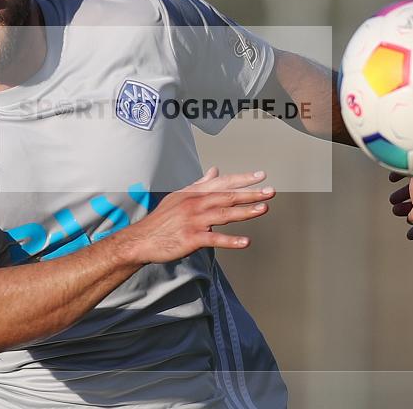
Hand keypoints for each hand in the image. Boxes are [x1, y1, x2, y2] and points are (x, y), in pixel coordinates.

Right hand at [120, 167, 274, 263]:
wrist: (142, 239)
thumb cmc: (162, 218)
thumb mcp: (179, 196)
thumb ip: (199, 184)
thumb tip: (215, 170)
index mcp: (194, 193)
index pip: (222, 183)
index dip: (242, 179)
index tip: (261, 176)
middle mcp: (195, 204)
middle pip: (227, 197)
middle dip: (250, 194)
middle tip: (270, 192)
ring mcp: (194, 221)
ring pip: (224, 214)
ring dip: (245, 212)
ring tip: (263, 209)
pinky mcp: (191, 238)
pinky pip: (214, 239)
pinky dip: (231, 240)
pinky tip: (245, 242)